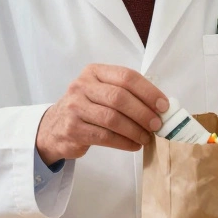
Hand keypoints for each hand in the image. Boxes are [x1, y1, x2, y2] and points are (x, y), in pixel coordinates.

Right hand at [36, 64, 167, 162]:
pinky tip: (134, 145)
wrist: (54, 127)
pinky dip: (124, 142)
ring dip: (135, 130)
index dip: (148, 91)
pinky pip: (105, 136)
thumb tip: (159, 107)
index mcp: (94, 72)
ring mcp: (75, 107)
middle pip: (119, 97)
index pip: (126, 76)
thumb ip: (125, 93)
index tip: (163, 106)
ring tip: (147, 137)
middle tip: (157, 125)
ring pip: (112, 118)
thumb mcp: (100, 91)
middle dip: (143, 112)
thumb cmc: (86, 108)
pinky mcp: (73, 129)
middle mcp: (82, 86)